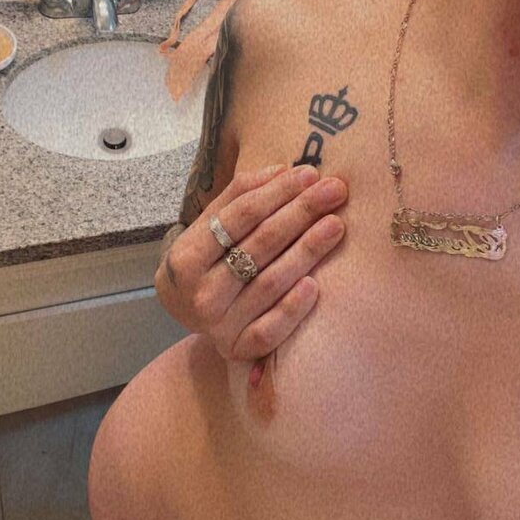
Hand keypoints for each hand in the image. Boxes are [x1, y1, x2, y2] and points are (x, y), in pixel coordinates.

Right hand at [154, 164, 347, 372]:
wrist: (184, 310)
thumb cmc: (206, 258)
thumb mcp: (209, 224)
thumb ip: (240, 196)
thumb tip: (282, 171)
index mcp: (187, 258)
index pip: (238, 217)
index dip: (276, 193)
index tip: (309, 174)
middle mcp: (201, 294)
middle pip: (259, 246)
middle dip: (300, 213)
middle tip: (334, 190)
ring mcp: (220, 326)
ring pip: (270, 283)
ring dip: (307, 251)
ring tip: (336, 224)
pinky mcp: (239, 349)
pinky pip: (271, 330)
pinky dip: (293, 308)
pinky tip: (315, 284)